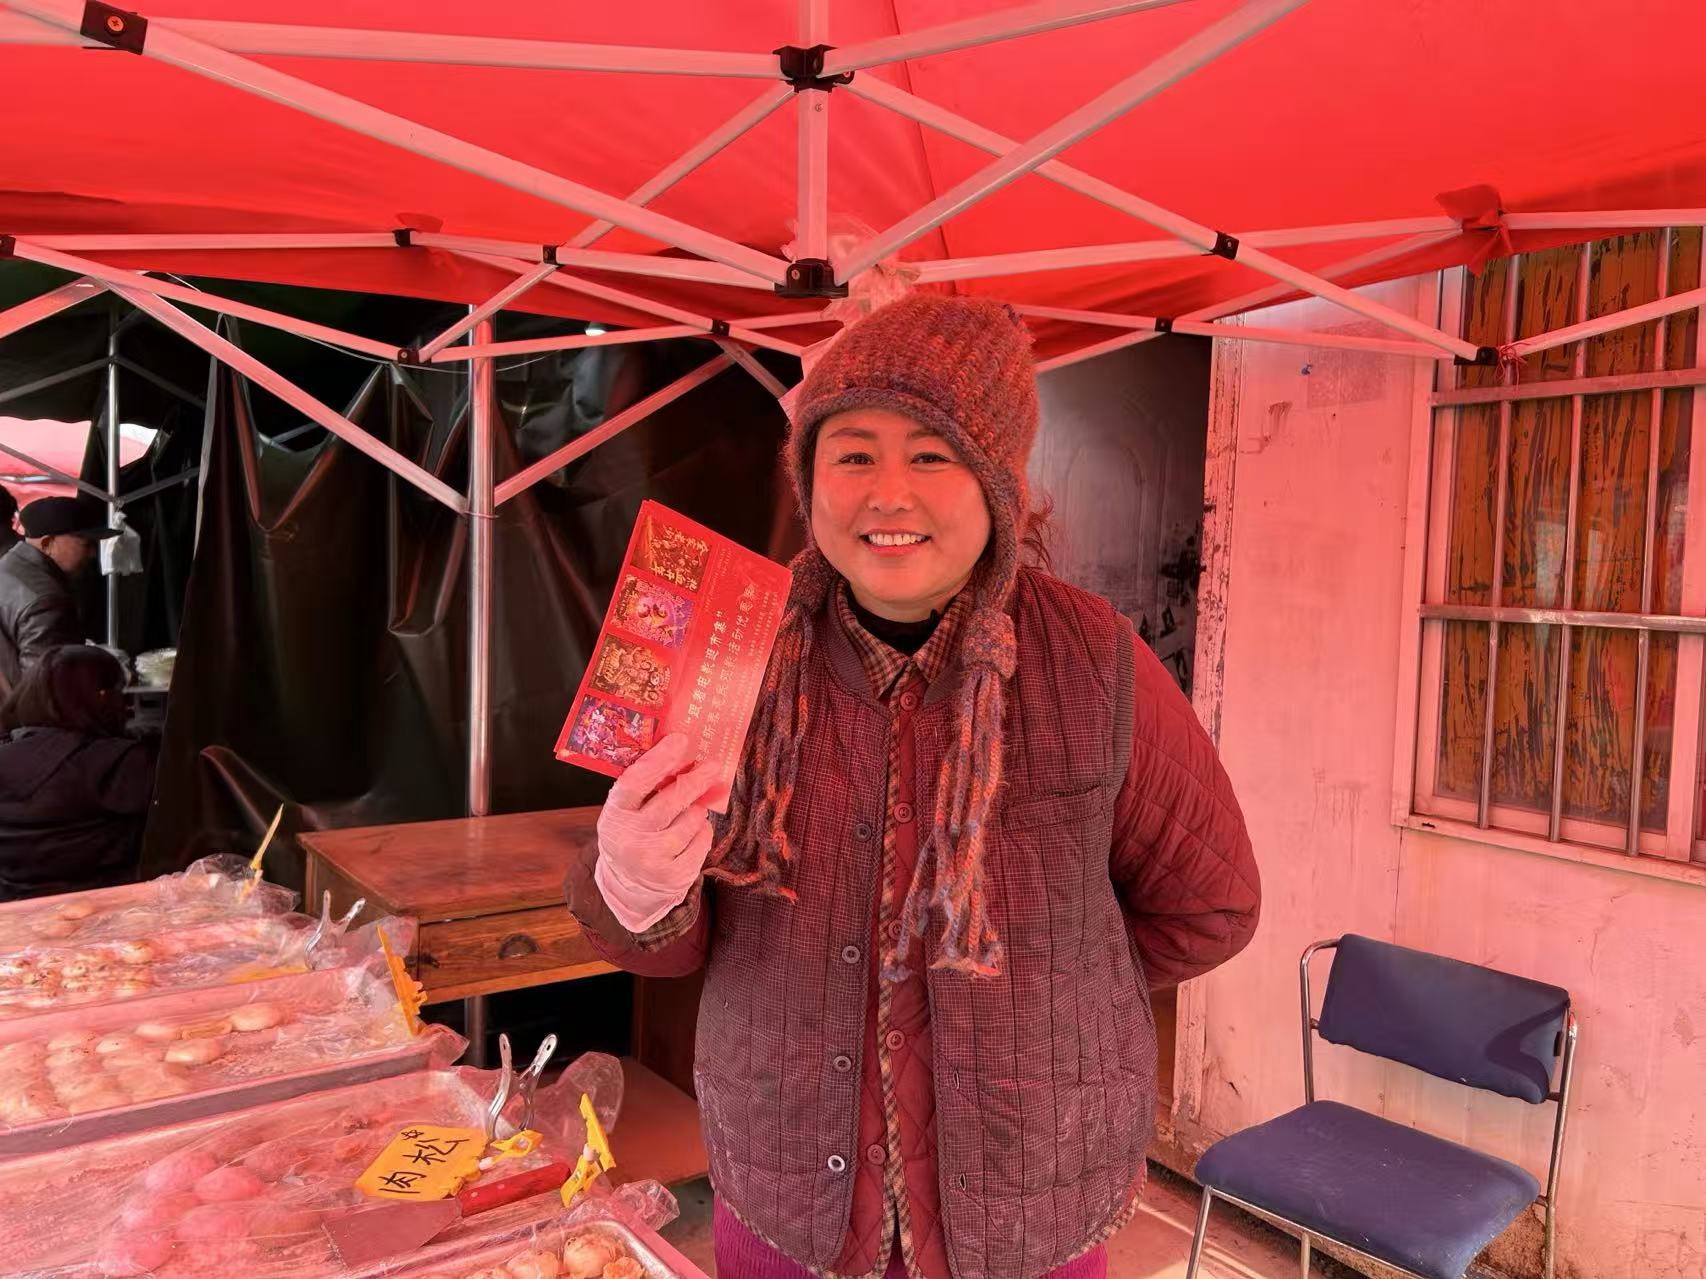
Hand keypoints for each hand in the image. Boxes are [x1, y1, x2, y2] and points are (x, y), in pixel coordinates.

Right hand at [594, 734, 716, 931]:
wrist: (629, 886)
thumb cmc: (633, 835)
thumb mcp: (627, 812)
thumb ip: (645, 787)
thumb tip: (681, 753)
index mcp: (616, 814)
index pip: (636, 781)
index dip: (659, 759)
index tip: (680, 740)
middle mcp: (631, 837)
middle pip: (672, 799)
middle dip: (696, 779)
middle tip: (711, 765)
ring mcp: (653, 858)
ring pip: (692, 819)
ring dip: (696, 811)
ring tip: (687, 814)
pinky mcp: (674, 875)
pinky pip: (702, 839)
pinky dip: (702, 832)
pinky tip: (691, 834)